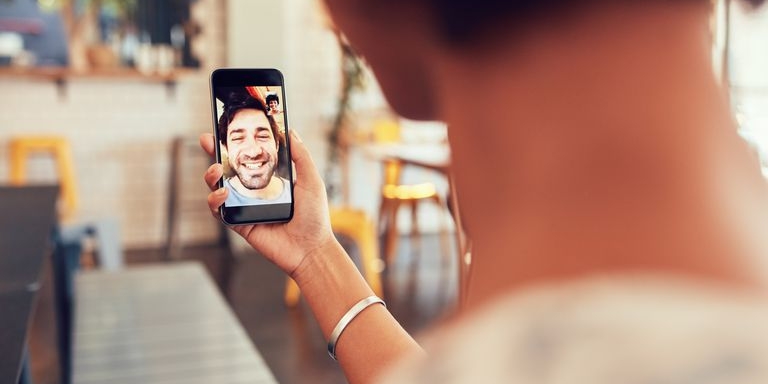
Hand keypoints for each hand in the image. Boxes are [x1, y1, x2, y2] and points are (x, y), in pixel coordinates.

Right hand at [200, 131, 335, 276]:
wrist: (311, 249)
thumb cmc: (314, 217)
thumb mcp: (311, 180)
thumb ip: (300, 156)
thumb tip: (289, 131)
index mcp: (270, 179)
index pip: (248, 157)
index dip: (235, 144)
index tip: (224, 128)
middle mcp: (255, 192)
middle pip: (228, 169)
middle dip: (213, 153)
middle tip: (207, 140)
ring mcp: (245, 208)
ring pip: (217, 188)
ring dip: (211, 176)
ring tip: (216, 170)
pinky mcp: (239, 225)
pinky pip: (219, 211)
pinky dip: (215, 201)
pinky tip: (222, 194)